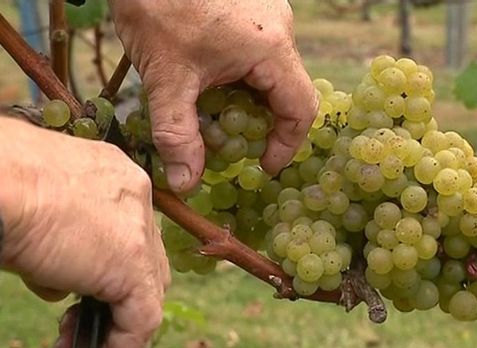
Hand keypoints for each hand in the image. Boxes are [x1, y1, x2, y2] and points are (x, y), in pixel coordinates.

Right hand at [0, 117, 169, 347]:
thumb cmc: (3, 186)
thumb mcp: (37, 213)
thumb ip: (60, 244)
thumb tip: (59, 283)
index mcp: (115, 176)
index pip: (129, 232)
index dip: (109, 270)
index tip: (78, 294)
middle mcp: (136, 197)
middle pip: (144, 261)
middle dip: (112, 300)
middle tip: (73, 325)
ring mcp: (138, 230)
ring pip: (147, 290)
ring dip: (113, 326)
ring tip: (70, 346)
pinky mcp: (131, 265)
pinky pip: (141, 318)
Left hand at [108, 0, 317, 191]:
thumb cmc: (157, 3)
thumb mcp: (166, 76)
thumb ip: (178, 134)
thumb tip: (186, 182)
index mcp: (271, 48)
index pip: (301, 109)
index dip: (285, 145)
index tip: (261, 165)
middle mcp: (279, 29)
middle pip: (288, 92)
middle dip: (262, 125)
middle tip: (233, 144)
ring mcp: (268, 14)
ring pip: (273, 73)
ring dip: (249, 100)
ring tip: (214, 111)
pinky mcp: (252, 7)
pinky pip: (259, 53)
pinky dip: (242, 76)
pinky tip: (210, 78)